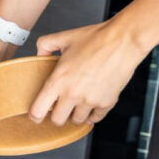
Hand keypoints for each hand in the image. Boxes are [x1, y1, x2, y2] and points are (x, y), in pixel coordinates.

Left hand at [29, 20, 148, 125]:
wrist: (123, 41)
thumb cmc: (96, 39)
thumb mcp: (64, 38)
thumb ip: (45, 45)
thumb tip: (40, 54)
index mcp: (58, 80)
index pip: (38, 110)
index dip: (35, 114)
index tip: (37, 114)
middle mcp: (73, 94)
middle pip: (57, 121)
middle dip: (57, 115)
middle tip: (60, 107)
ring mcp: (90, 100)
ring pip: (77, 121)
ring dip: (76, 114)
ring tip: (77, 103)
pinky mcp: (107, 103)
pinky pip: (96, 118)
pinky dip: (93, 114)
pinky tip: (91, 104)